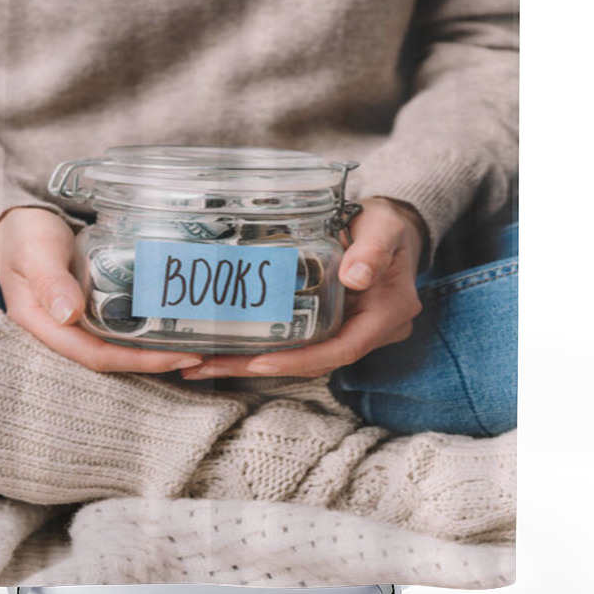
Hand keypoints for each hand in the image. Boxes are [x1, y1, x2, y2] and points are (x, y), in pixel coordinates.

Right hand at [0, 208, 203, 372]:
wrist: (20, 225)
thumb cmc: (25, 236)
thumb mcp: (35, 252)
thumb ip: (49, 280)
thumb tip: (69, 314)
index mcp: (43, 327)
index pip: (94, 355)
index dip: (135, 361)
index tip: (175, 357)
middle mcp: (62, 332)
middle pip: (112, 357)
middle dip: (154, 361)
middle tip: (197, 354)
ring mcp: (77, 323)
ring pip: (118, 345)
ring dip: (154, 349)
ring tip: (194, 344)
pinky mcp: (90, 309)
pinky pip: (120, 327)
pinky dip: (146, 329)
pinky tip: (173, 324)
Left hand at [180, 197, 425, 379]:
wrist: (389, 228)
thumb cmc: (387, 225)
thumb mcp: (384, 228)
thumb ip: (372, 250)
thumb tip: (355, 276)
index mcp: (387, 314)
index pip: (343, 349)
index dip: (301, 360)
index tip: (260, 363)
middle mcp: (370, 331)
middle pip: (314, 361)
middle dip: (262, 367)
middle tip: (209, 366)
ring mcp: (350, 330)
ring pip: (302, 356)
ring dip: (254, 362)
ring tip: (204, 362)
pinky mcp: (332, 323)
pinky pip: (299, 341)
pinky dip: (265, 345)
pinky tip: (226, 345)